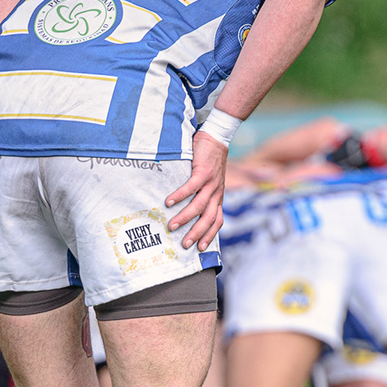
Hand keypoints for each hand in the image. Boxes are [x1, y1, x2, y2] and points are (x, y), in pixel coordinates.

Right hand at [165, 135, 228, 250]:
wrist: (218, 138)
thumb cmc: (210, 160)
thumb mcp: (211, 180)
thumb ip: (203, 193)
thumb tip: (187, 207)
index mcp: (218, 196)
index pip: (217, 221)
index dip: (210, 235)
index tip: (201, 248)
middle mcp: (216, 193)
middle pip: (208, 219)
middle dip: (196, 234)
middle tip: (184, 245)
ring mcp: (211, 183)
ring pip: (199, 206)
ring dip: (185, 218)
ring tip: (171, 226)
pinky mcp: (204, 172)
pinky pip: (191, 187)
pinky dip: (179, 196)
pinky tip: (168, 202)